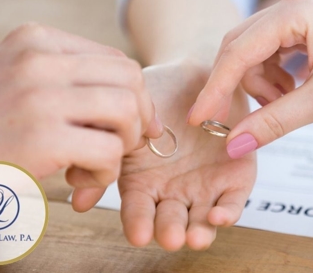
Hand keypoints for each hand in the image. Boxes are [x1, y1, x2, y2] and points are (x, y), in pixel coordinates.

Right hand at [0, 23, 162, 220]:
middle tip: (121, 145)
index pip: (115, 59)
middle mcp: (39, 59)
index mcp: (36, 40)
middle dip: (139, 117)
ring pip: (127, 111)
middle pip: (130, 79)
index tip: (133, 124)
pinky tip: (80, 180)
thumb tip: (137, 105)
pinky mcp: (42, 138)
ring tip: (96, 164)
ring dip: (124, 146)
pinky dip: (106, 173)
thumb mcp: (17, 81)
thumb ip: (70, 82)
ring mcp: (40, 96)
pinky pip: (109, 151)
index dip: (135, 95)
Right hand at [118, 60, 255, 250]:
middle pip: (170, 220)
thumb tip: (77, 202)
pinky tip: (219, 216)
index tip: (138, 235)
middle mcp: (172, 191)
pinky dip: (227, 211)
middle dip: (170, 231)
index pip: (138, 211)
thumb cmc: (159, 96)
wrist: (196, 74)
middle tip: (171, 238)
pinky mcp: (234, 178)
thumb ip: (107, 159)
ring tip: (196, 238)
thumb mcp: (129, 124)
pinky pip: (232, 200)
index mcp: (143, 182)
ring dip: (199, 231)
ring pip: (201, 218)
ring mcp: (204, 187)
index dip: (138, 223)